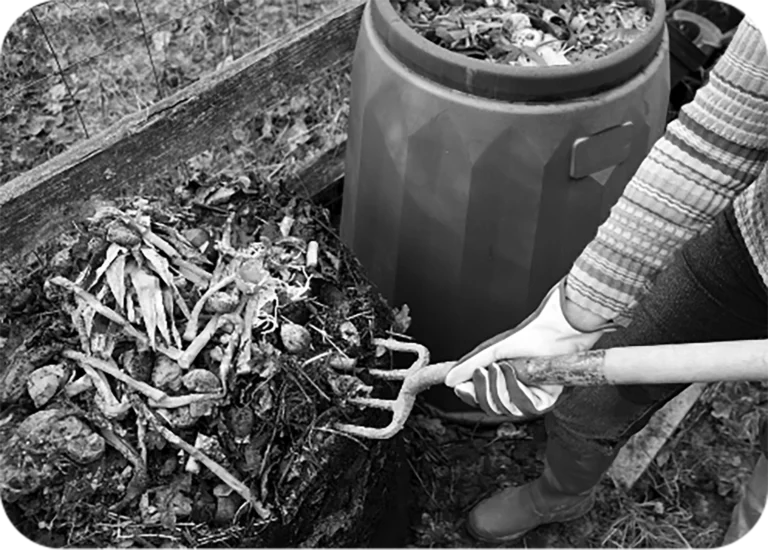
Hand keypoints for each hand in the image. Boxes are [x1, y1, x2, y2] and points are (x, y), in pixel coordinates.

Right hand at [443, 278, 614, 416]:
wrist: (556, 327)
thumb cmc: (530, 333)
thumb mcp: (492, 350)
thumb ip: (469, 366)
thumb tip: (449, 380)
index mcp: (502, 379)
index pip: (481, 397)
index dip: (470, 395)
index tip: (459, 387)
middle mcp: (516, 389)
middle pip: (491, 407)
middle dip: (483, 390)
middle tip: (482, 372)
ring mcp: (531, 395)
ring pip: (507, 409)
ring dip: (500, 388)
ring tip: (501, 366)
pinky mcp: (547, 399)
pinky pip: (526, 407)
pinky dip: (516, 389)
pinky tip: (514, 372)